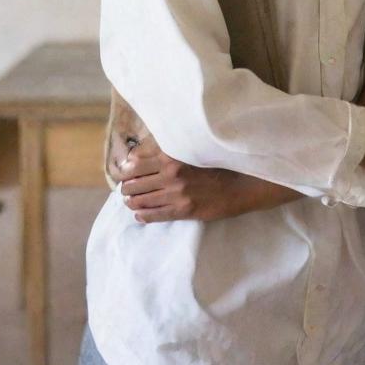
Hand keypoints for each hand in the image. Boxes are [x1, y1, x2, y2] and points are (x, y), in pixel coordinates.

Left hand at [119, 151, 251, 222]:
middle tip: (126, 188)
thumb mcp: (191, 149)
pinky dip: (142, 215)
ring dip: (131, 201)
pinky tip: (140, 214)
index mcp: (172, 155)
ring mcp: (176, 194)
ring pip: (141, 200)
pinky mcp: (183, 210)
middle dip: (126, 187)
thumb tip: (137, 155)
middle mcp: (171, 174)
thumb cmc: (215, 163)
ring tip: (130, 201)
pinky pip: (154, 215)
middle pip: (134, 183)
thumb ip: (166, 149)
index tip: (125, 172)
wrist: (239, 184)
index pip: (135, 164)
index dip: (126, 169)